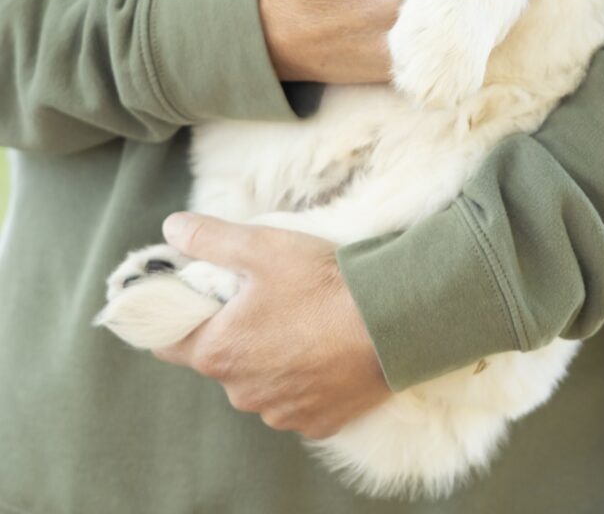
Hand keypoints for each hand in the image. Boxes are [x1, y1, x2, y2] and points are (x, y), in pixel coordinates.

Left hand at [153, 213, 390, 439]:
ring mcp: (281, 413)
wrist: (390, 322)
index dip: (178, 315)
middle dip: (235, 331)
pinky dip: (305, 379)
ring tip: (304, 321)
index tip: (198, 296)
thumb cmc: (320, 283)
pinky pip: (298, 400)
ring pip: (260, 382)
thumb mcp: (259, 247)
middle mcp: (241, 393)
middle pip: (221, 359)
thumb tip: (172, 227)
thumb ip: (208, 237)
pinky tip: (326, 351)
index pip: (167, 342)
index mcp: (217, 352)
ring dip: (271, 358)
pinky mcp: (317, 422)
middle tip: (266, 297)